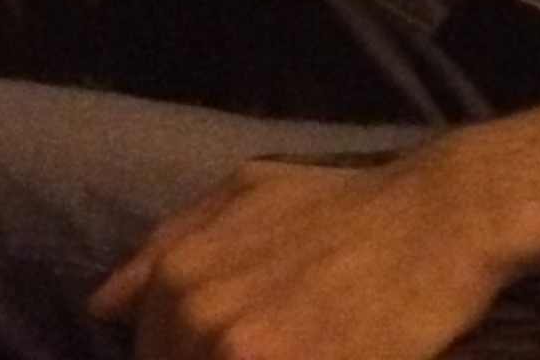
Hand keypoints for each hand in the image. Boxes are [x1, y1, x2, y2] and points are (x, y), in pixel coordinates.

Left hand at [92, 154, 507, 359]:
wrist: (435, 221)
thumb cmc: (339, 206)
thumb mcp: (243, 195)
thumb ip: (165, 248)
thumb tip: (104, 307)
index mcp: (178, 278)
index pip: (149, 357)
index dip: (181, 359)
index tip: (233, 346)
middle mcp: (202, 321)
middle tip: (272, 342)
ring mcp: (250, 355)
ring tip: (299, 344)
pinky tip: (316, 359)